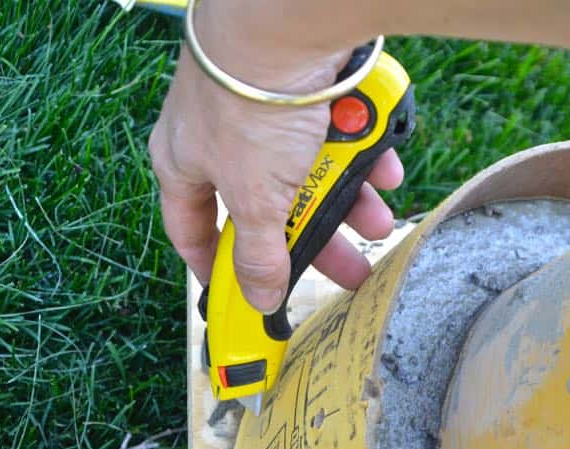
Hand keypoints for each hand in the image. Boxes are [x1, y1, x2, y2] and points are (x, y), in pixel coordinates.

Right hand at [148, 17, 404, 312]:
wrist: (288, 24)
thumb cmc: (250, 108)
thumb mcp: (255, 200)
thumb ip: (259, 254)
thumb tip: (258, 299)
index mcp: (185, 164)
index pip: (191, 228)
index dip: (215, 265)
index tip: (244, 296)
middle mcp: (222, 136)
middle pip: (270, 206)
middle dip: (315, 239)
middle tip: (349, 269)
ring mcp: (265, 109)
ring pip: (310, 170)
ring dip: (348, 198)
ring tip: (379, 220)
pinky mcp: (307, 87)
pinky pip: (336, 132)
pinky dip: (361, 154)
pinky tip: (385, 171)